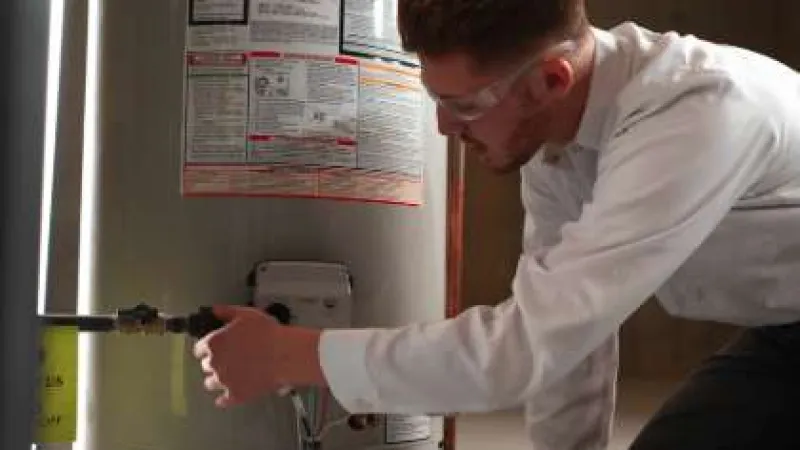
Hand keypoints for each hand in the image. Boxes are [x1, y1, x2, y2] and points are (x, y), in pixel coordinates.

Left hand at [192, 304, 325, 407]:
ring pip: (211, 383)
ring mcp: (224, 381)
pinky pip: (223, 401)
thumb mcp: (246, 315)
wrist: (286, 355)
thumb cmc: (269, 333)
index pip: (199, 349)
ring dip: (218, 379)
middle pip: (206, 366)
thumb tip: (215, 310)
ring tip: (230, 375)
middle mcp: (215, 363)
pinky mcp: (236, 395)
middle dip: (216, 362)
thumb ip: (226, 312)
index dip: (207, 347)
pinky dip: (224, 398)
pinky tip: (227, 396)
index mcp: (214, 343)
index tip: (214, 348)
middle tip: (229, 359)